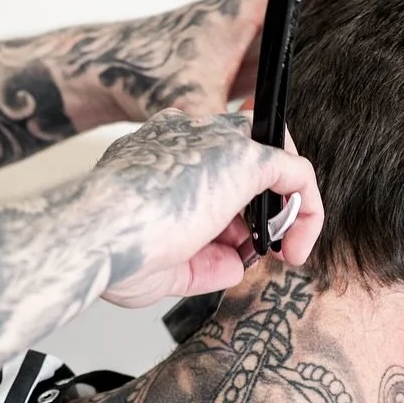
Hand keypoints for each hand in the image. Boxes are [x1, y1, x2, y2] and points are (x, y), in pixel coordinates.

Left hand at [67, 0, 403, 125]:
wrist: (112, 73)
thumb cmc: (142, 77)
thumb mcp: (184, 104)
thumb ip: (221, 126)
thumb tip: (270, 151)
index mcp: (255, 2)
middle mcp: (269, 2)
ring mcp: (273, 22)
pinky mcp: (271, 45)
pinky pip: (327, 15)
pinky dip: (361, 2)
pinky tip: (389, 7)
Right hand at [91, 110, 322, 308]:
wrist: (97, 234)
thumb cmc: (112, 250)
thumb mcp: (162, 266)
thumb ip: (201, 262)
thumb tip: (235, 264)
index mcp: (154, 152)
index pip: (203, 165)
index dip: (223, 209)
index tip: (226, 244)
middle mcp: (184, 135)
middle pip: (239, 150)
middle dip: (255, 200)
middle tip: (259, 245)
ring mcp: (214, 140)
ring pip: (272, 152)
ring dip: (282, 203)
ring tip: (284, 248)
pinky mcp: (244, 156)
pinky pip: (296, 173)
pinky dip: (306, 210)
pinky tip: (295, 250)